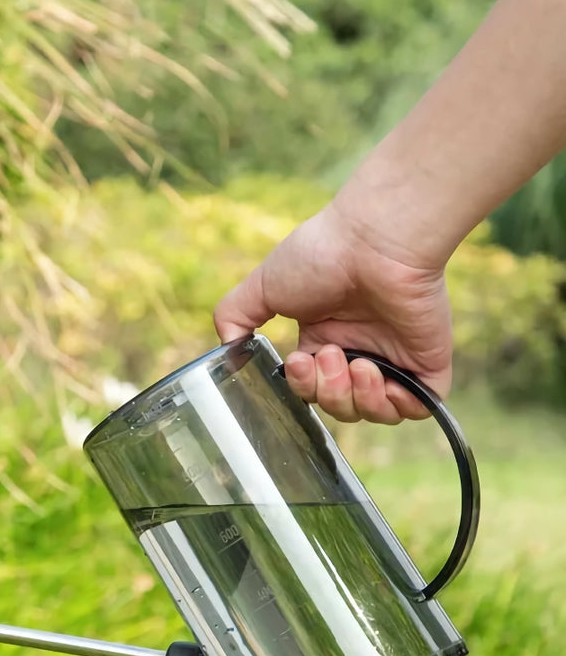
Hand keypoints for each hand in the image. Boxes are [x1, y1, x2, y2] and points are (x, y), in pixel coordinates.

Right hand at [213, 202, 453, 423]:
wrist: (375, 240)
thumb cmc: (321, 255)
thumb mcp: (261, 286)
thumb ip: (234, 317)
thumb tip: (228, 352)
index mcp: (324, 338)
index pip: (309, 389)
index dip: (301, 387)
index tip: (299, 359)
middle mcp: (360, 350)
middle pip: (338, 407)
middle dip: (326, 392)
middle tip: (330, 354)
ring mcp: (396, 358)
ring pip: (372, 414)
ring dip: (355, 398)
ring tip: (357, 363)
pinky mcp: (428, 364)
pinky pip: (414, 411)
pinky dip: (394, 405)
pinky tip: (380, 375)